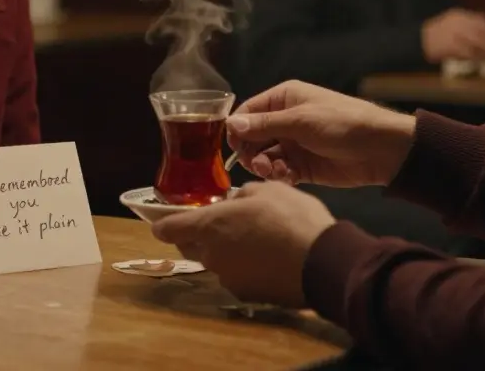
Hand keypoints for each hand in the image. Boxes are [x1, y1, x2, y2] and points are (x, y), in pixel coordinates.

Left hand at [151, 182, 335, 307]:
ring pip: (215, 262)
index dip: (164, 223)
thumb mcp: (268, 189)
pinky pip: (236, 276)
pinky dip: (243, 267)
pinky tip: (264, 259)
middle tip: (217, 224)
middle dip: (196, 235)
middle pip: (190, 246)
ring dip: (223, 251)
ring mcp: (228, 279)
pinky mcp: (246, 295)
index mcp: (209, 226)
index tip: (163, 221)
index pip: (169, 228)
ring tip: (250, 240)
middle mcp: (211, 255)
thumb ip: (243, 194)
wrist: (321, 262)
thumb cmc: (292, 217)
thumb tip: (237, 202)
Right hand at [227, 80, 416, 186]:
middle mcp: (285, 120)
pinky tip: (287, 176)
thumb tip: (231, 124)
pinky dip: (278, 176)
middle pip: (252, 137)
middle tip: (256, 164)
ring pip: (263, 157)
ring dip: (263, 166)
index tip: (233, 146)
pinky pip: (279, 171)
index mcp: (284, 99)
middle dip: (250, 151)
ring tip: (274, 171)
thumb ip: (265, 124)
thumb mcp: (301, 121)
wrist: (380, 149)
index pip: (248, 112)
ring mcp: (293, 144)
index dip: (237, 129)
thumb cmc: (342, 123)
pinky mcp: (302, 166)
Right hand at [422, 9, 484, 62]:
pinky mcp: (450, 47)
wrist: (419, 41)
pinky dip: (475, 58)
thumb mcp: (450, 22)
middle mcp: (457, 22)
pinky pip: (468, 53)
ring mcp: (453, 34)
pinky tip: (478, 61)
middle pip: (480, 31)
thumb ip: (466, 23)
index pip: (479, 19)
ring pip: (476, 43)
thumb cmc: (437, 34)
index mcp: (458, 15)